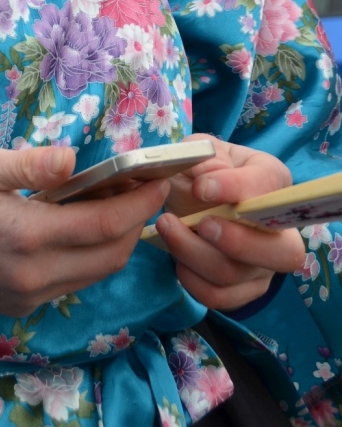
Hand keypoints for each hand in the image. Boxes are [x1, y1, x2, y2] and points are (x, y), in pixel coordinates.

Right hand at [0, 146, 168, 315]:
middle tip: (144, 187)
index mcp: (27, 235)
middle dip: (136, 222)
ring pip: (95, 274)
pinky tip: (81, 226)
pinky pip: (72, 283)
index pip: (104, 224)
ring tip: (118, 202)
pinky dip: (90, 256)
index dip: (139, 203)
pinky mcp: (19, 305)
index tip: (159, 179)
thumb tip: (75, 159)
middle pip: (110, 256)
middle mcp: (35, 275)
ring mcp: (28, 296)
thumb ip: (29, 164)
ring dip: (115, 241)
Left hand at [155, 133, 305, 310]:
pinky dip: (191, 278)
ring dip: (193, 253)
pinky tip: (176, 257)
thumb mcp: (200, 150)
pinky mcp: (243, 289)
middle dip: (236, 241)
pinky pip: (219, 296)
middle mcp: (281, 230)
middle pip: (281, 252)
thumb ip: (203, 156)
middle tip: (200, 223)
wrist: (191, 196)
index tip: (201, 188)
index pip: (268, 188)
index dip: (236, 190)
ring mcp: (264, 265)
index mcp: (273, 180)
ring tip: (166, 226)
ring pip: (236, 274)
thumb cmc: (203, 170)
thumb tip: (207, 180)